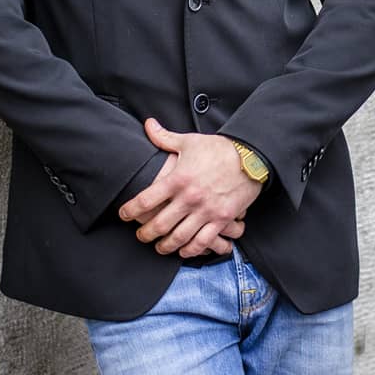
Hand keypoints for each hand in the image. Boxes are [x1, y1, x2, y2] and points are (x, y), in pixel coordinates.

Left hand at [117, 117, 263, 257]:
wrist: (251, 156)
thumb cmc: (218, 148)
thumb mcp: (189, 141)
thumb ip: (164, 137)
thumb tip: (148, 124)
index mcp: (178, 178)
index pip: (145, 200)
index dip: (130, 211)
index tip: (124, 215)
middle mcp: (189, 197)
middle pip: (159, 224)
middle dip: (145, 234)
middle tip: (141, 236)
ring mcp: (206, 210)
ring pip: (178, 237)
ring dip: (165, 246)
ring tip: (159, 247)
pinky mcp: (221, 219)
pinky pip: (202, 242)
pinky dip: (190, 250)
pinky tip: (183, 250)